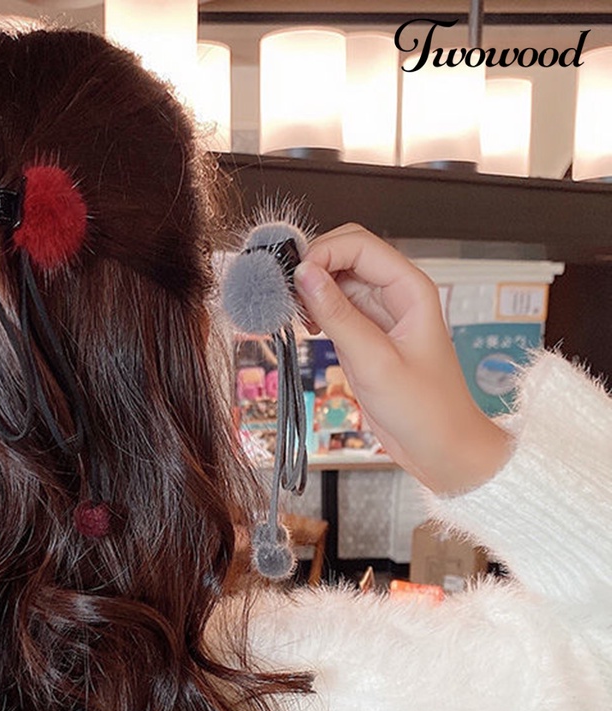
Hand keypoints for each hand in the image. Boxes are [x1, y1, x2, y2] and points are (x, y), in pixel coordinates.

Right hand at [293, 224, 511, 495]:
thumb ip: (338, 316)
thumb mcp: (375, 362)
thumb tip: (304, 275)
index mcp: (411, 290)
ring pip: (335, 280)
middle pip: (345, 254)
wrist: (442, 449)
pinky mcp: (365, 337)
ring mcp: (378, 315)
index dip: (322, 253)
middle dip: (312, 266)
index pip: (359, 245)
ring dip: (310, 290)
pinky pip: (334, 308)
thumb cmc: (427, 411)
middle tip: (286, 294)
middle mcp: (395, 295)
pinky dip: (314, 311)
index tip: (293, 279)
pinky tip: (305, 329)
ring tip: (293, 315)